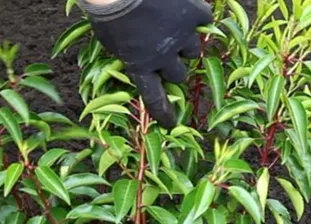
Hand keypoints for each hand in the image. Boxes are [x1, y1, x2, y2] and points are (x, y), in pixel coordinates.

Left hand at [82, 0, 212, 127]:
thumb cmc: (107, 9)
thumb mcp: (109, 40)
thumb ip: (127, 54)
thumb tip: (135, 59)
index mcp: (139, 65)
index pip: (153, 97)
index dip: (163, 112)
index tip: (171, 124)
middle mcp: (163, 57)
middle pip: (178, 74)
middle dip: (174, 67)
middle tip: (168, 54)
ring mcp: (181, 36)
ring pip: (192, 50)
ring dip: (185, 43)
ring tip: (174, 28)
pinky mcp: (193, 14)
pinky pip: (203, 18)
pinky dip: (197, 14)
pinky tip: (186, 7)